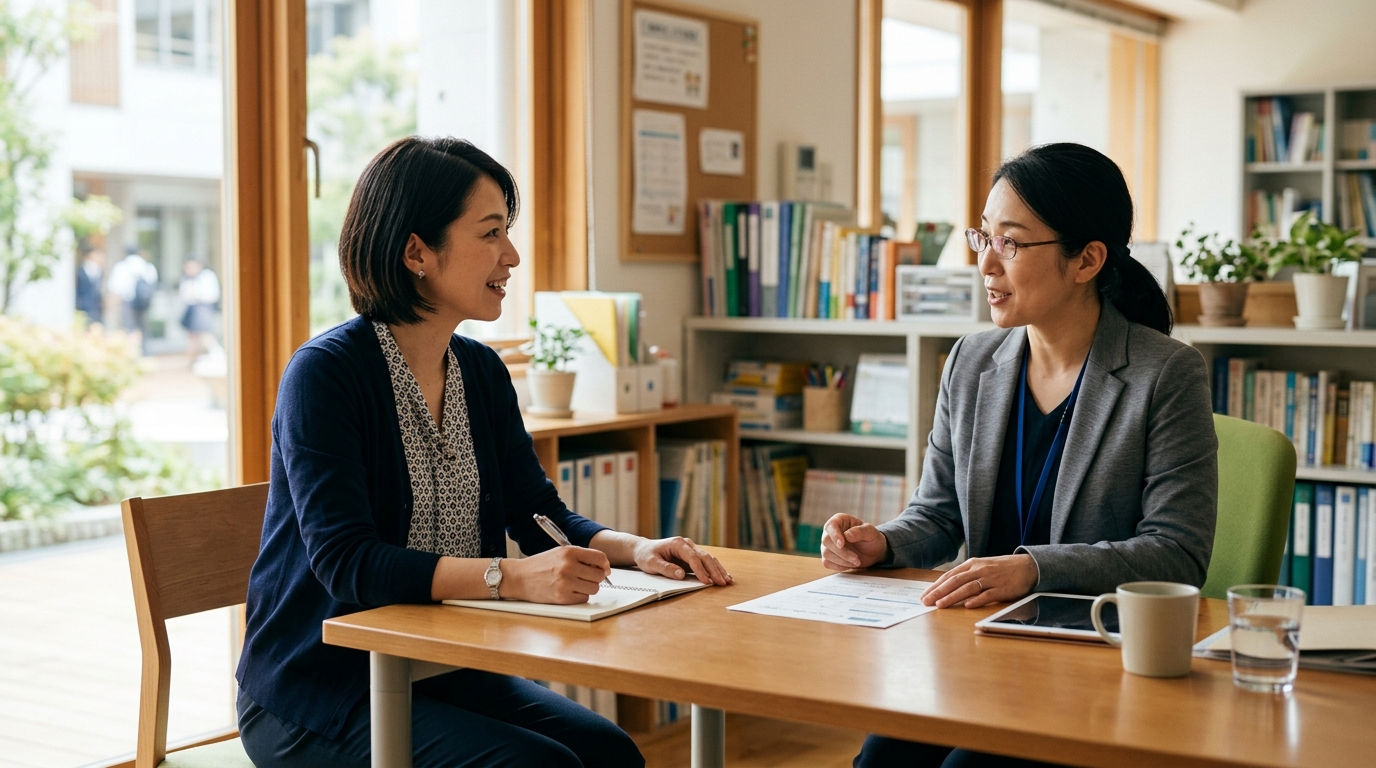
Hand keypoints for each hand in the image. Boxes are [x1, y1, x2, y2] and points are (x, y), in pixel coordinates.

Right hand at [500, 546, 609, 603]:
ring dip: (588, 588)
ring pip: (594, 588)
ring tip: (576, 584)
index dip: (604, 565)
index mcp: (570, 552)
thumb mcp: (560, 553)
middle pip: (599, 575)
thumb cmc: (541, 565)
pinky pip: (584, 598)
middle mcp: (569, 566)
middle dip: (596, 577)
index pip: (600, 558)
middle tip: (587, 577)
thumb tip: (603, 567)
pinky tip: (569, 591)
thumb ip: (581, 557)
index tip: (604, 568)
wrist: (519, 577)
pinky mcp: (562, 597)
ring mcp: (566, 583)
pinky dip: (579, 596)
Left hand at [632, 536, 732, 585]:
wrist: (644, 549)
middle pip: (705, 557)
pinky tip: (724, 576)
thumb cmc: (646, 555)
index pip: (692, 557)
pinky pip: (706, 562)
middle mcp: (687, 544)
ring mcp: (691, 549)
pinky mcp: (693, 556)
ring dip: (719, 570)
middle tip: (722, 583)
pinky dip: (716, 569)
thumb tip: (681, 575)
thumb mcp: (651, 563)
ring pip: (709, 559)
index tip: (707, 581)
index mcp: (677, 543)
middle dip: (715, 571)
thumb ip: (665, 568)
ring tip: (728, 581)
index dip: (700, 570)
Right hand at [820, 513, 888, 570]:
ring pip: (826, 553)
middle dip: (842, 552)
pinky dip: (838, 566)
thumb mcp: (871, 532)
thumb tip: (847, 535)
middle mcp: (831, 531)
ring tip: (857, 562)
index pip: (831, 525)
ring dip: (842, 560)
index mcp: (840, 520)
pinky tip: (850, 565)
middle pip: (826, 541)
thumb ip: (860, 531)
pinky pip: (827, 563)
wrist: (873, 552)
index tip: (841, 544)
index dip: (834, 535)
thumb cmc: (872, 538)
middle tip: (857, 559)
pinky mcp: (828, 557)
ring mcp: (828, 545)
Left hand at [920, 554, 1038, 608]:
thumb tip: (947, 587)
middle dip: (938, 592)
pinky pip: (988, 594)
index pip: (949, 576)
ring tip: (940, 605)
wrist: (1028, 566)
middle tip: (926, 602)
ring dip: (952, 597)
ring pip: (968, 588)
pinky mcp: (1002, 589)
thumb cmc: (1002, 569)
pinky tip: (967, 605)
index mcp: (972, 565)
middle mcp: (979, 570)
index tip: (924, 595)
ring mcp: (991, 579)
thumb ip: (966, 576)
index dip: (936, 586)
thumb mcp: (982, 567)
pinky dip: (977, 599)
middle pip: (955, 581)